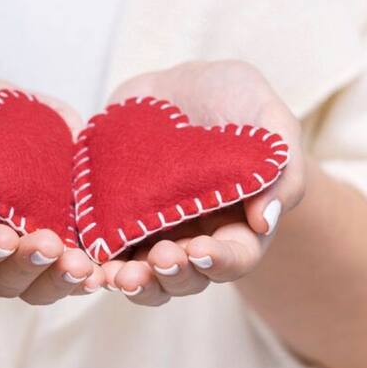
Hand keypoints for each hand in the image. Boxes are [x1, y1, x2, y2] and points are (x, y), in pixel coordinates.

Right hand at [0, 79, 104, 303]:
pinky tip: (100, 274)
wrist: (11, 115)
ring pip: (31, 288)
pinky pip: (63, 281)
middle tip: (50, 245)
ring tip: (82, 265)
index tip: (4, 237)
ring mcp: (12, 263)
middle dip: (24, 264)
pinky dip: (82, 281)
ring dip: (56, 279)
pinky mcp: (49, 259)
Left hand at [101, 61, 304, 304]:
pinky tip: (85, 260)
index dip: (220, 262)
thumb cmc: (236, 100)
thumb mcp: (269, 117)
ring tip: (119, 274)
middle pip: (187, 278)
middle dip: (173, 275)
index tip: (202, 249)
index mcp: (238, 224)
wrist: (181, 85)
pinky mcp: (115, 219)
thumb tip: (265, 221)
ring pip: (145, 275)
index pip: (235, 258)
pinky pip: (104, 250)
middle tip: (161, 258)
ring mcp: (153, 232)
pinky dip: (96, 261)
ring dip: (134, 281)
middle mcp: (195, 237)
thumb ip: (281, 166)